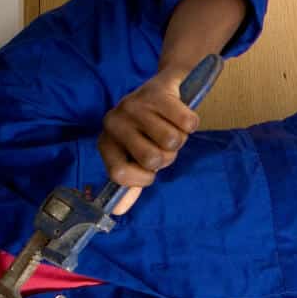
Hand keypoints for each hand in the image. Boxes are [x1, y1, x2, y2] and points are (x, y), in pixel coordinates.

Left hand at [98, 67, 201, 212]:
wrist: (166, 85)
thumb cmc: (149, 129)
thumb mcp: (136, 156)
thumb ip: (130, 184)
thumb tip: (118, 212)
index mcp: (106, 141)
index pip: (119, 174)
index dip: (142, 179)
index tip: (150, 173)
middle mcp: (114, 121)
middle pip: (151, 159)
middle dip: (166, 158)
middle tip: (163, 145)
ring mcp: (135, 105)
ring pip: (171, 141)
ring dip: (180, 139)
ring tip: (171, 128)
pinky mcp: (158, 92)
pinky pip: (187, 123)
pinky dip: (190, 124)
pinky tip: (180, 115)